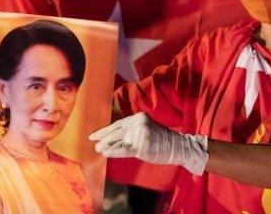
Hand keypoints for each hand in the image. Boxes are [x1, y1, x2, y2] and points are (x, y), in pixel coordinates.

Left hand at [89, 112, 207, 174]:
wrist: (178, 146)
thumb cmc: (161, 140)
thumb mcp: (146, 129)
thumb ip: (132, 131)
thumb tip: (113, 138)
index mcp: (138, 117)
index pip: (118, 124)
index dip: (105, 130)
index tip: (95, 135)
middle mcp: (138, 124)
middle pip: (116, 131)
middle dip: (103, 137)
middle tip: (93, 141)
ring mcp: (140, 135)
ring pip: (119, 141)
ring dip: (107, 145)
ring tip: (98, 148)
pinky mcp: (142, 146)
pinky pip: (124, 149)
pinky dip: (114, 151)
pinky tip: (106, 153)